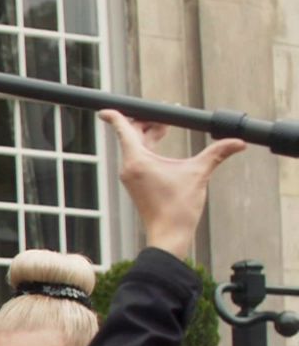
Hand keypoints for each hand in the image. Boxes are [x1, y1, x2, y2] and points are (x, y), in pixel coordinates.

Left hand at [98, 110, 247, 260]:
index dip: (116, 116)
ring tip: (167, 127)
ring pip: (135, 146)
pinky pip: (138, 157)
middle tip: (166, 113)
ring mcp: (131, 176)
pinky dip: (148, 147)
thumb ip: (218, 153)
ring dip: (149, 133)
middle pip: (131, 134)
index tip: (105, 109)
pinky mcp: (136, 183)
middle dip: (146, 121)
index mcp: (138, 160)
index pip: (123, 130)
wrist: (168, 235)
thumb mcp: (199, 174)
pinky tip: (162, 144)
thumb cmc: (178, 208)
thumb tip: (240, 141)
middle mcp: (129, 166)